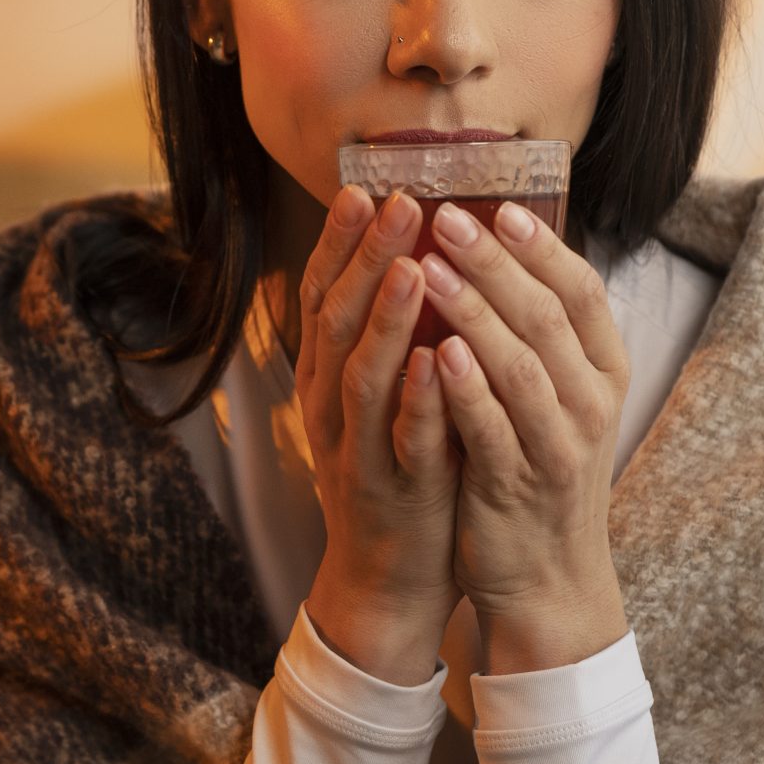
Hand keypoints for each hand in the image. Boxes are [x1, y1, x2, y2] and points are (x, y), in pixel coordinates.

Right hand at [292, 185, 464, 685]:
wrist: (387, 576)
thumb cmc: (397, 471)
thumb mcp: (381, 397)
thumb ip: (388, 338)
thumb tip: (413, 258)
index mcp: (326, 379)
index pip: (323, 297)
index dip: (339, 244)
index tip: (361, 188)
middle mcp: (329, 407)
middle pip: (337, 321)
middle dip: (364, 260)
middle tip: (394, 203)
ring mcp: (356, 450)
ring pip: (362, 376)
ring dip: (387, 320)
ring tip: (412, 266)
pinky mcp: (391, 491)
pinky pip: (403, 441)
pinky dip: (418, 400)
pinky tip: (440, 362)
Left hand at [416, 199, 632, 670]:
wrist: (547, 579)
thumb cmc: (537, 470)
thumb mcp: (557, 397)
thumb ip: (538, 335)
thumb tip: (504, 252)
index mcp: (603, 371)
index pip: (582, 291)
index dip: (541, 246)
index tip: (498, 205)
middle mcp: (591, 402)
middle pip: (547, 315)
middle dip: (495, 261)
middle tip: (446, 216)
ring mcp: (558, 445)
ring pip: (521, 363)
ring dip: (474, 311)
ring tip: (429, 266)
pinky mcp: (517, 485)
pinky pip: (492, 427)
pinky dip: (465, 387)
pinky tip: (433, 351)